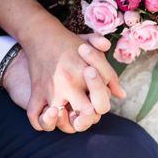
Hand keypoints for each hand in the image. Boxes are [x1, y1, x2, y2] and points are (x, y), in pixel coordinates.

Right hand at [3, 34, 122, 132]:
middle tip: (88, 111)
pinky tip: (53, 116)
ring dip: (68, 123)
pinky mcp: (36, 93)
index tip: (97, 95)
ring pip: (61, 120)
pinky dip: (44, 122)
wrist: (42, 35)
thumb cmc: (72, 44)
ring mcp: (51, 90)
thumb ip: (109, 73)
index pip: (103, 98)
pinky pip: (35, 117)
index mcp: (86, 73)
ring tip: (71, 115)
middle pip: (87, 113)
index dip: (103, 100)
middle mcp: (69, 83)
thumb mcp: (95, 51)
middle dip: (91, 116)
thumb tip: (122, 94)